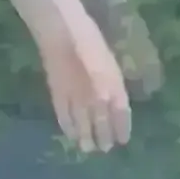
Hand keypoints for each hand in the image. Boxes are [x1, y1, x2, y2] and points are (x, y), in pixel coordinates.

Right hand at [38, 10, 131, 153]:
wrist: (61, 29)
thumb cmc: (88, 37)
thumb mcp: (109, 60)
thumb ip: (112, 83)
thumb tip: (113, 101)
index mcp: (113, 86)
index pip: (120, 115)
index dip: (121, 129)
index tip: (122, 140)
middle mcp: (97, 97)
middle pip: (101, 123)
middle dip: (103, 137)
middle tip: (103, 148)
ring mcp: (75, 97)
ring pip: (82, 124)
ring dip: (85, 138)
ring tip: (87, 148)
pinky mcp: (57, 95)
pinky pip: (63, 116)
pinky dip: (67, 127)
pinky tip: (69, 133)